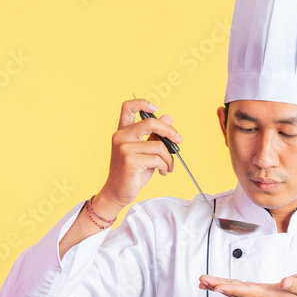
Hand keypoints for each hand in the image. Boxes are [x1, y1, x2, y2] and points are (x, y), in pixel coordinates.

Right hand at [96, 98, 182, 213]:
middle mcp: (121, 137)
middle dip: (169, 131)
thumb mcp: (145, 151)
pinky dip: (165, 166)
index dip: (143, 103)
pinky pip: (157, 159)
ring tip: (167, 166)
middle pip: (150, 123)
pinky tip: (162, 172)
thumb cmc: (131, 173)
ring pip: (158, 146)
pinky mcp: (130, 160)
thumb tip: (168, 117)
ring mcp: (124, 148)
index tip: (156, 109)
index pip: (128, 107)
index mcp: (122, 132)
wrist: (117, 193)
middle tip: (178, 140)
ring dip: (168, 158)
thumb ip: (154, 135)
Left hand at [198, 273, 296, 296]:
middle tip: (203, 280)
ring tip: (203, 281)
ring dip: (217, 287)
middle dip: (218, 287)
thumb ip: (296, 284)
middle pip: (235, 292)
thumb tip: (286, 282)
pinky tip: (214, 284)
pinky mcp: (254, 294)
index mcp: (269, 295)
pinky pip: (236, 290)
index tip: (218, 287)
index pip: (248, 291)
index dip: (232, 289)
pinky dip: (224, 286)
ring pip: (233, 292)